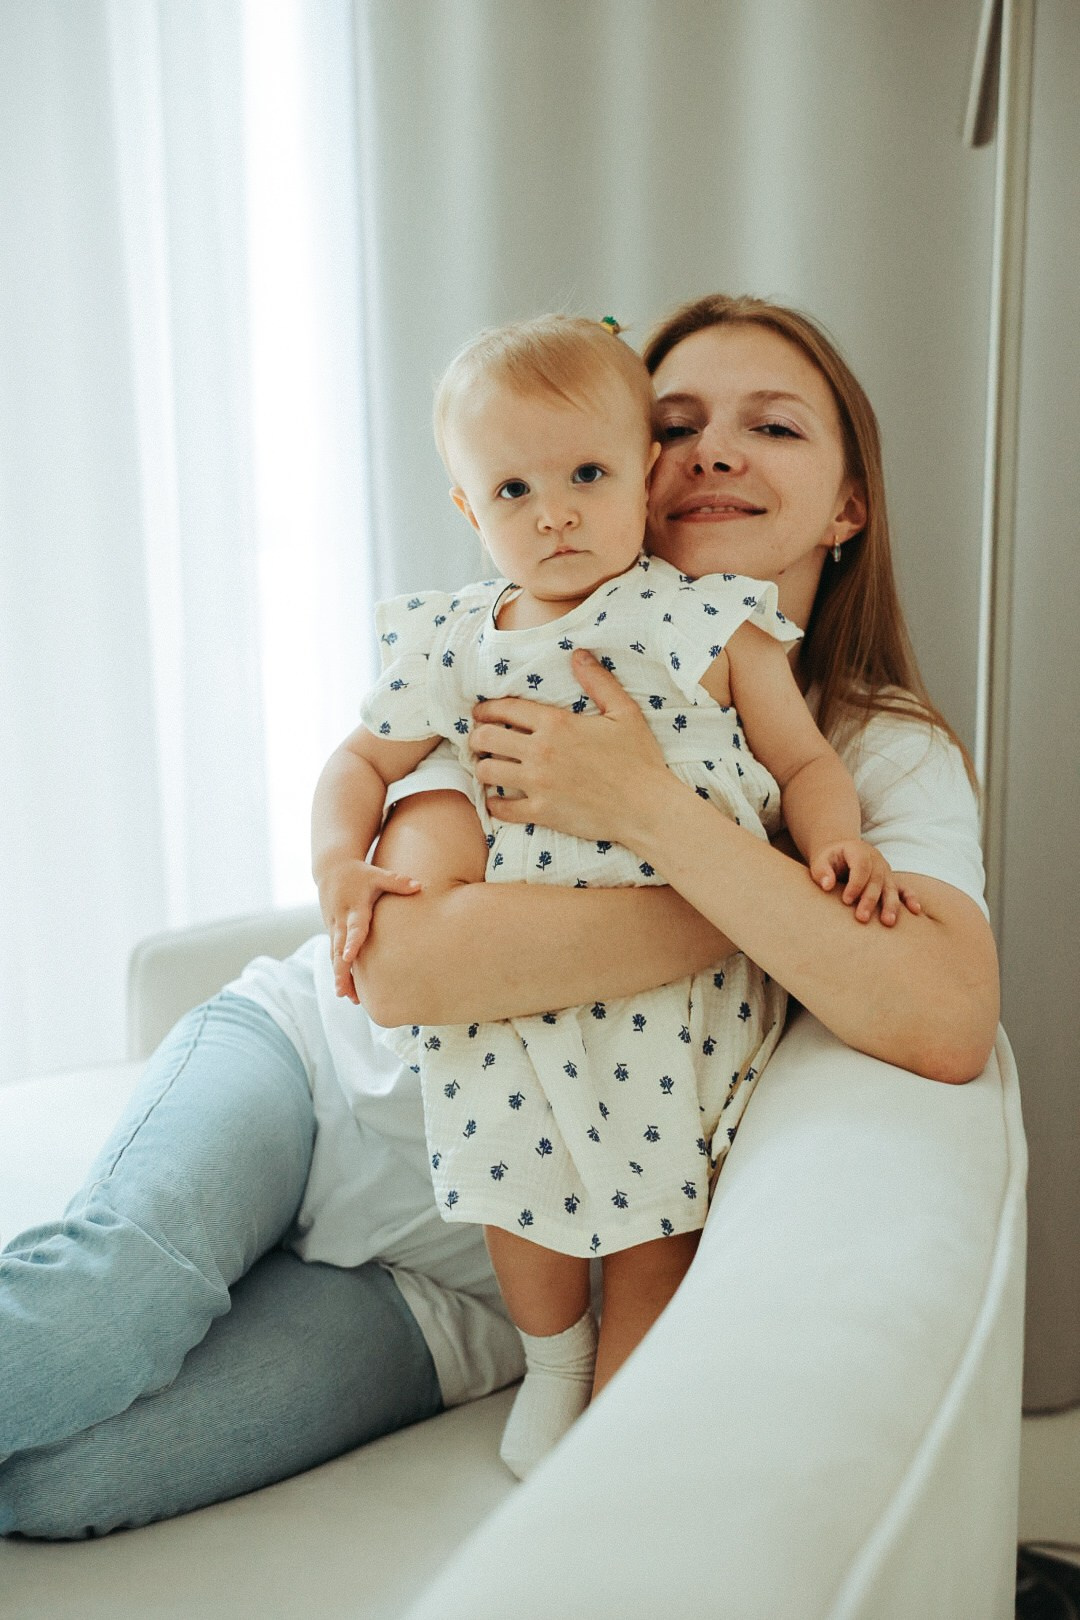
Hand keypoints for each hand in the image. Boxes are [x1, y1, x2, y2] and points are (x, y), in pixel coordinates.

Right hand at [317, 858, 419, 1000]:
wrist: (331, 869)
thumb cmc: (359, 873)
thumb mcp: (377, 874)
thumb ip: (397, 881)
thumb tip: (420, 886)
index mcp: (353, 907)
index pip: (353, 927)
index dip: (351, 941)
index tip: (349, 956)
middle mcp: (341, 920)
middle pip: (338, 948)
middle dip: (340, 970)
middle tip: (342, 990)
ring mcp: (334, 928)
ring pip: (334, 956)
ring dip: (339, 976)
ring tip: (345, 996)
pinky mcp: (333, 933)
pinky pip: (334, 955)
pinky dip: (339, 971)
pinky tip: (346, 990)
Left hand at [470, 650, 668, 842]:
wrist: (646, 807)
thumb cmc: (639, 759)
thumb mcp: (624, 712)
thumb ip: (598, 681)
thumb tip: (578, 654)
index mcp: (556, 724)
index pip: (505, 709)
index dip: (486, 709)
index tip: (480, 713)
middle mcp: (540, 751)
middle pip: (486, 739)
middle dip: (477, 737)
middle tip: (480, 740)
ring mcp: (538, 784)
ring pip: (487, 772)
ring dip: (482, 767)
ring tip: (488, 766)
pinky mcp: (541, 812)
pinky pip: (501, 809)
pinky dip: (494, 804)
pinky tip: (498, 799)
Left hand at [809, 840, 921, 925]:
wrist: (841, 854)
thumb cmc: (829, 861)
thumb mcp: (820, 861)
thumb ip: (822, 871)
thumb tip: (827, 886)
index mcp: (859, 851)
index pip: (861, 867)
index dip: (855, 884)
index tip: (846, 901)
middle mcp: (876, 860)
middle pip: (876, 880)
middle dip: (870, 900)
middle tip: (861, 918)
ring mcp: (886, 870)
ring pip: (891, 888)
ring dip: (890, 905)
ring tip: (887, 922)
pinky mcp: (891, 881)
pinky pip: (904, 888)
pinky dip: (910, 898)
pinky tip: (915, 910)